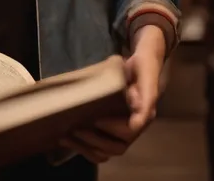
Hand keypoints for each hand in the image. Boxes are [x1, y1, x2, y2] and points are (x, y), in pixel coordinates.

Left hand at [61, 25, 165, 163]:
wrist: (143, 63)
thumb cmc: (143, 68)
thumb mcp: (146, 75)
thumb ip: (145, 95)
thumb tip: (136, 113)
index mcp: (143, 116)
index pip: (129, 132)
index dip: (111, 128)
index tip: (95, 120)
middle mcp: (134, 128)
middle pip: (116, 147)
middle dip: (94, 141)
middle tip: (75, 130)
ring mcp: (123, 130)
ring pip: (107, 150)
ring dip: (87, 148)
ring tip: (66, 138)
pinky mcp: (113, 128)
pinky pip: (101, 147)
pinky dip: (86, 148)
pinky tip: (70, 140)